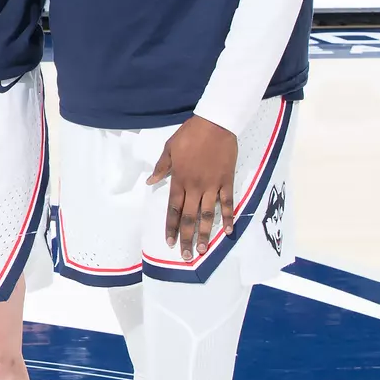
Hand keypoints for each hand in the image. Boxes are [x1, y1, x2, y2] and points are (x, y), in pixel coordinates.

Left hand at [148, 115, 237, 260]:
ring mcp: (212, 185)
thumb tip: (150, 182)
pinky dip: (228, 218)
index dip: (170, 227)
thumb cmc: (189, 135)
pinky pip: (227, 203)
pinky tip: (228, 232)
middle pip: (189, 217)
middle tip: (186, 256)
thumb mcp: (169, 148)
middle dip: (186, 237)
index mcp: (179, 179)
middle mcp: (195, 186)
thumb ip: (161, 168)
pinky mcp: (227, 182)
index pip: (173, 208)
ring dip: (205, 233)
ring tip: (203, 250)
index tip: (169, 242)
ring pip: (207, 214)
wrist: (215, 124)